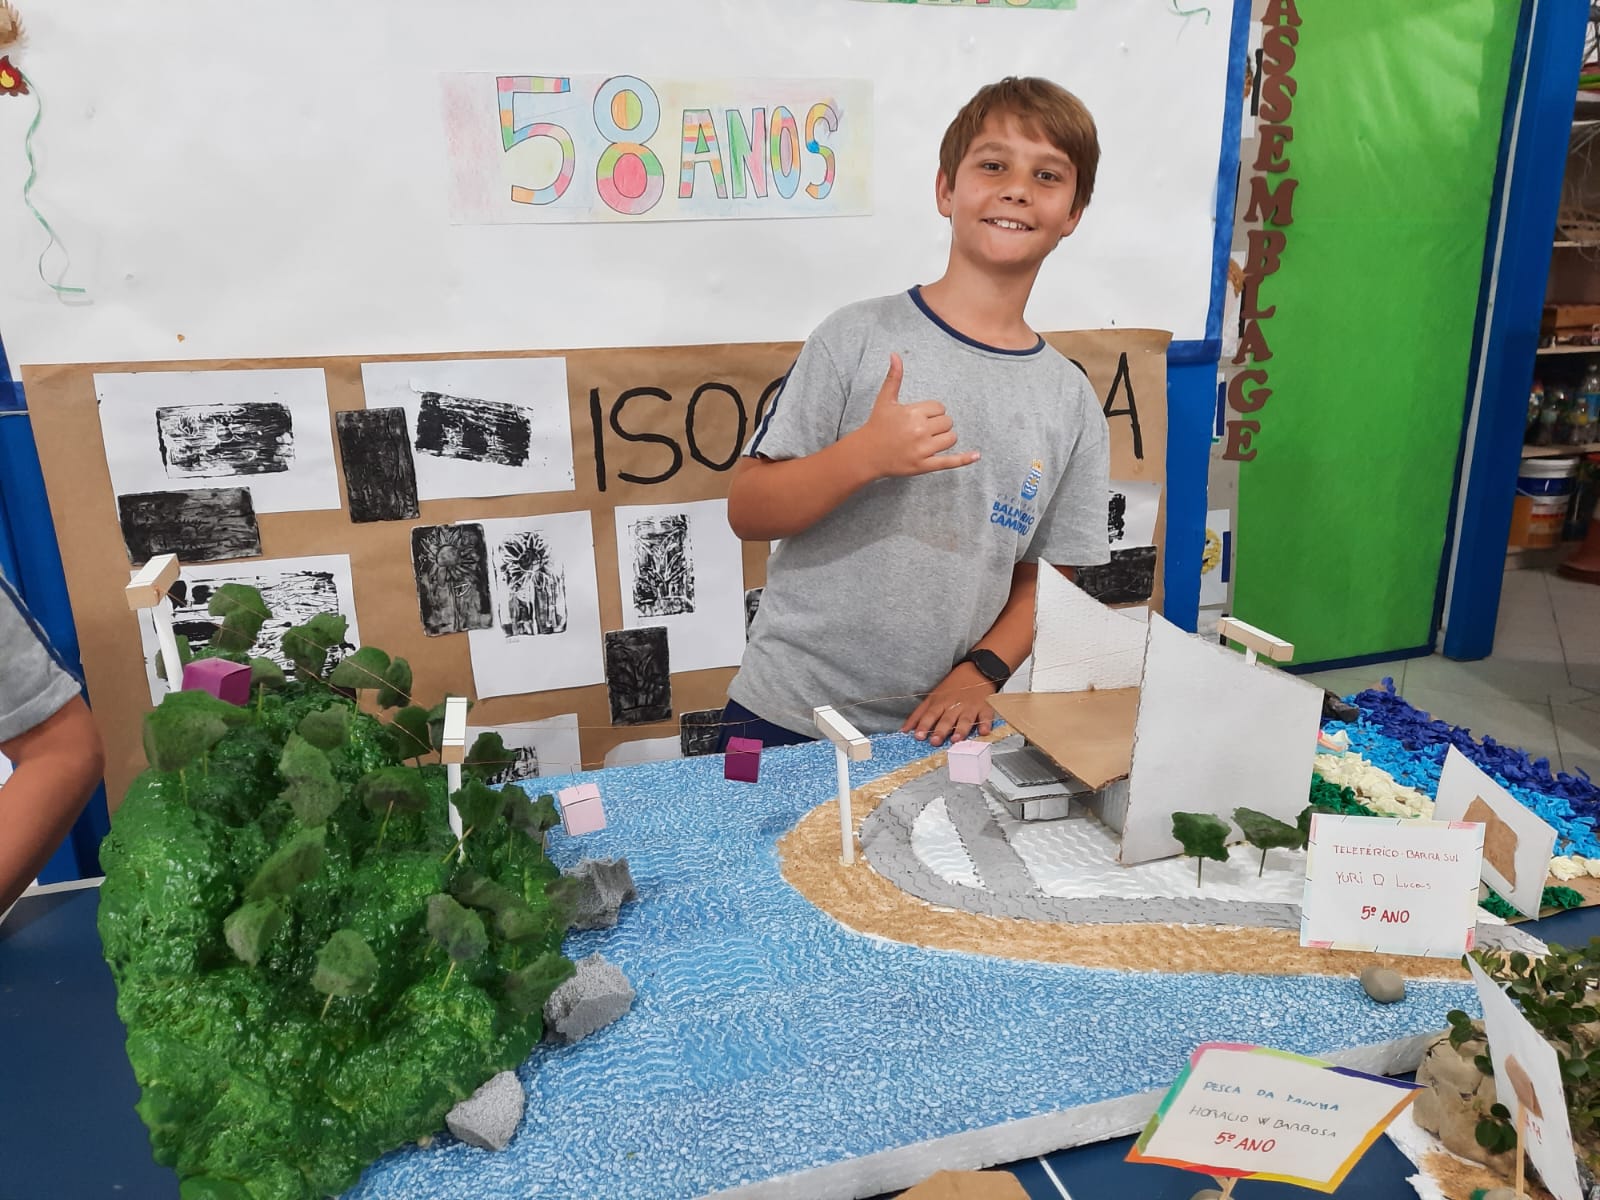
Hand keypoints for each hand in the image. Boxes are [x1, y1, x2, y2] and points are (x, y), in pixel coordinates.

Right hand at [851, 353, 980, 479]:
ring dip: (944, 438)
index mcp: (913, 413)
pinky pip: (949, 461)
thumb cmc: (877, 425)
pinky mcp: (924, 465)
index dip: (933, 412)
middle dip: (939, 425)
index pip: (940, 408)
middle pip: (947, 422)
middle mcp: (920, 431)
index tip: (920, 417)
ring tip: (929, 440)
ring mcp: (923, 450)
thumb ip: (894, 377)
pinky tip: (976, 456)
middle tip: (922, 430)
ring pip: (951, 438)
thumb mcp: (885, 400)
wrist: (867, 454)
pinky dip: (964, 459)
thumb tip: (895, 354)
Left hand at [901, 663, 997, 747]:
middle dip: (940, 730)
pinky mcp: (985, 707)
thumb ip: (918, 715)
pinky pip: (986, 716)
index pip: (930, 715)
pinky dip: (986, 724)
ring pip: (965, 719)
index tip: (918, 736)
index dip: (923, 725)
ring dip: (961, 729)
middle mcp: (954, 706)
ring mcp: (970, 707)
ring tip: (956, 739)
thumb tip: (904, 730)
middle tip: (935, 741)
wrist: (975, 671)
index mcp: (940, 703)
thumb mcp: (932, 698)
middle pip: (947, 719)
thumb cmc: (952, 688)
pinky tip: (984, 732)